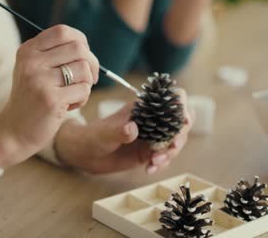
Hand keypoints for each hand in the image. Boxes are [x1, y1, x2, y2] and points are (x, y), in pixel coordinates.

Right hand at [0, 25, 98, 168]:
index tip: (83, 58)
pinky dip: (83, 99)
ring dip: (86, 85)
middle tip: (88, 80)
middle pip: (79, 49)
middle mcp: (32, 62)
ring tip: (72, 95)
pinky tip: (68, 107)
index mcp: (28, 50)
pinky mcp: (51, 99)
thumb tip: (87, 49)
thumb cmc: (32, 100)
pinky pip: (83, 90)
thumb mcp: (35, 70)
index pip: (63, 31)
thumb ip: (55, 55)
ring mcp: (40, 80)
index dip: (81, 42)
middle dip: (91, 64)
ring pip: (84, 70)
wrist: (13, 131)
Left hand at [55, 89, 192, 173]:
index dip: (182, 106)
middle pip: (180, 122)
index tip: (182, 121)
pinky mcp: (150, 152)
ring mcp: (153, 136)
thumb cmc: (93, 136)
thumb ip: (118, 131)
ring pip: (175, 141)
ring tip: (154, 162)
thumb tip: (132, 129)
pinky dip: (162, 164)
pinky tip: (149, 169)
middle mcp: (153, 120)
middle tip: (172, 147)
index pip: (172, 98)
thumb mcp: (104, 133)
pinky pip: (165, 157)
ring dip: (171, 153)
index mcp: (144, 107)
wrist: (85, 154)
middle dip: (180, 135)